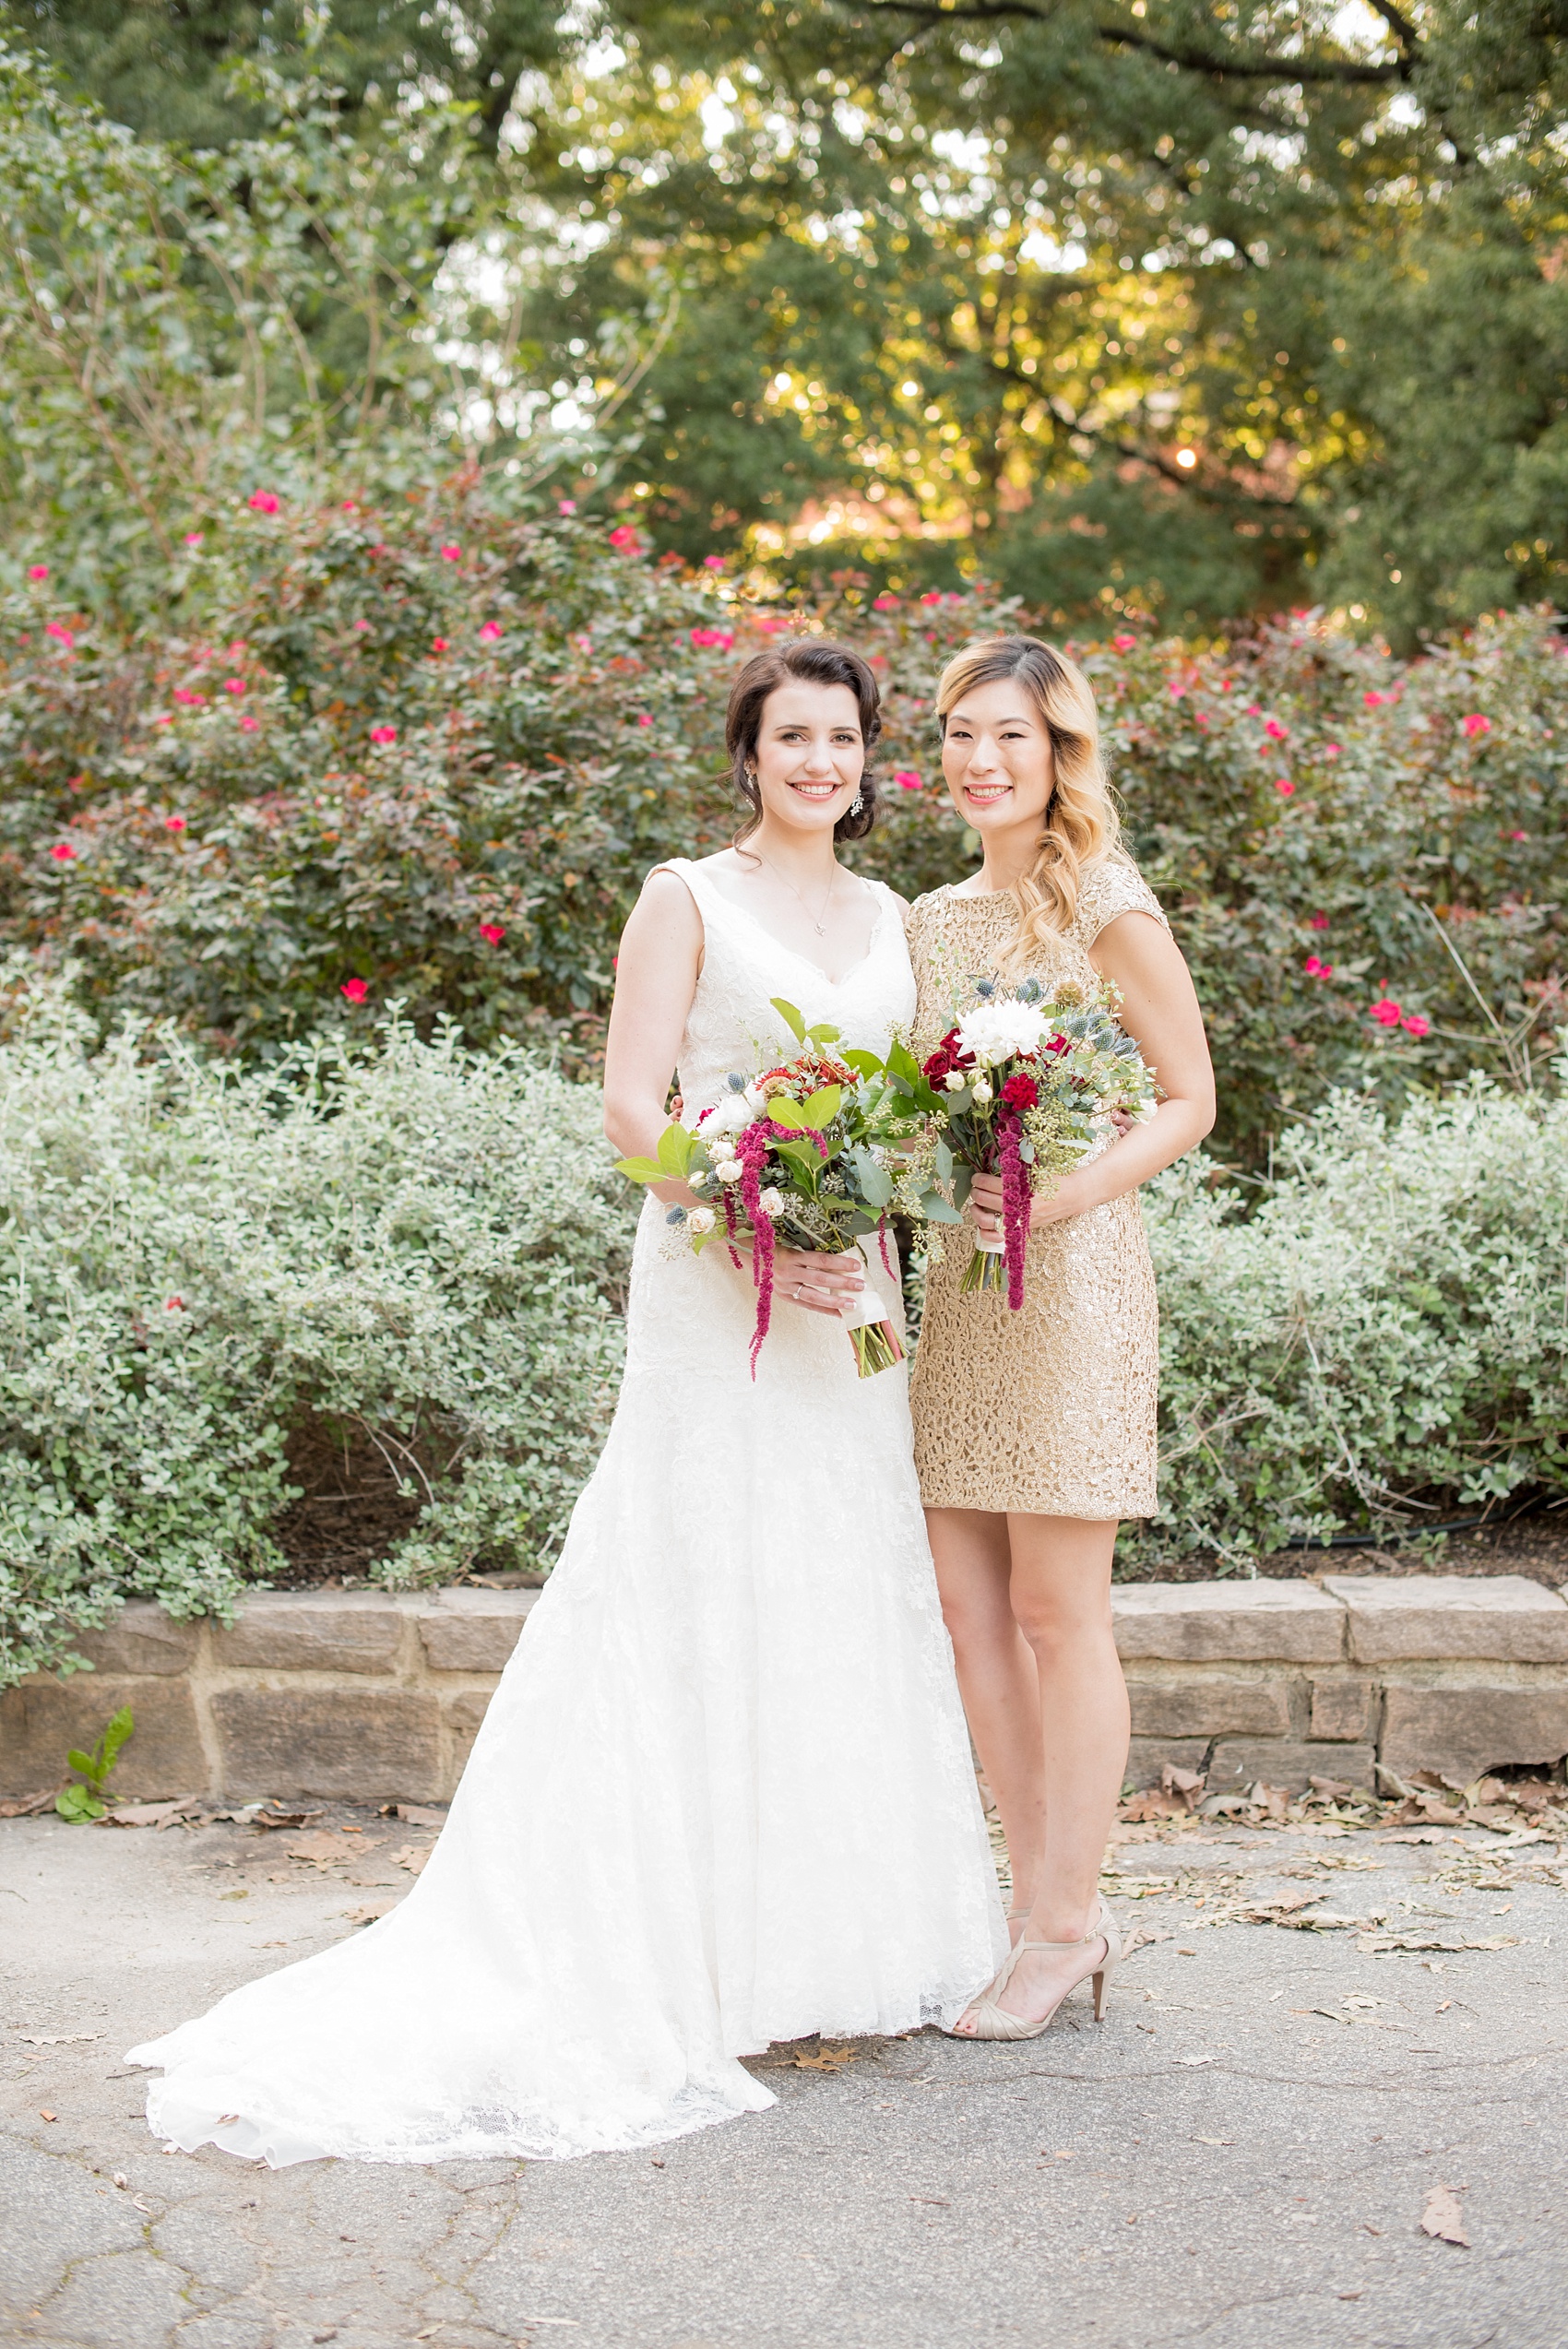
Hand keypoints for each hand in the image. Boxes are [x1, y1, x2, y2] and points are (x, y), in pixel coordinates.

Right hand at [771, 1245, 865, 1318]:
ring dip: (835, 1301)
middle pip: (819, 1279)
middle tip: (860, 1285)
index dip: (839, 1263)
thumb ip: (809, 1254)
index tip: (856, 1265)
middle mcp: (788, 1272)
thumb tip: (837, 1261)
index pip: (820, 1260)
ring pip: (813, 1296)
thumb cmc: (771, 1246)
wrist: (746, 1255)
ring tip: (852, 1304)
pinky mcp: (783, 1296)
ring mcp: (785, 1287)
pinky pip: (806, 1305)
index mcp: (791, 1256)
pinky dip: (823, 1309)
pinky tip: (838, 1313)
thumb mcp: (790, 1244)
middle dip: (842, 1283)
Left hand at [969, 1166, 1094, 1239]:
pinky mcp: (1020, 1230)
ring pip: (986, 1221)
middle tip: (975, 1187)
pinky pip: (996, 1238)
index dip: (979, 1179)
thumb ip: (1015, 1164)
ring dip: (976, 1212)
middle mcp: (1018, 1207)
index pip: (990, 1184)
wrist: (1070, 1196)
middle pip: (985, 1200)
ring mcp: (1018, 1221)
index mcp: (1021, 1189)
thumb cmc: (1053, 1179)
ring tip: (975, 1205)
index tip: (976, 1176)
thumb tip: (995, 1156)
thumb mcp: (1035, 1167)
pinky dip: (986, 1233)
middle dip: (976, 1191)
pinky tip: (983, 1224)